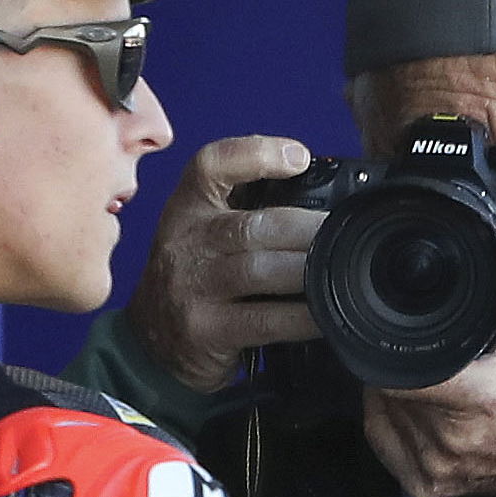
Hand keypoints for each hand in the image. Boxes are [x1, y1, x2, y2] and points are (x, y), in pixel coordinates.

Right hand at [126, 136, 327, 393]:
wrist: (151, 342)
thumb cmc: (192, 280)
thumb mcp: (202, 234)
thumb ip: (244, 214)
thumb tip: (319, 205)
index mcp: (187, 207)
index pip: (212, 165)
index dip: (257, 153)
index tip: (300, 157)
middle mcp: (185, 242)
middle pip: (251, 225)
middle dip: (306, 227)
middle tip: (344, 231)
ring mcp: (193, 288)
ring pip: (258, 270)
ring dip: (307, 269)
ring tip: (341, 269)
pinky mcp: (206, 330)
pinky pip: (263, 320)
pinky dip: (301, 317)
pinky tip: (325, 315)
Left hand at [358, 221, 495, 496]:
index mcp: (480, 399)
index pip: (402, 372)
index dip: (390, 347)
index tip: (395, 330)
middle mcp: (455, 439)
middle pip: (390, 386)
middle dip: (401, 363)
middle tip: (428, 352)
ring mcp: (439, 467)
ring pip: (384, 413)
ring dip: (395, 393)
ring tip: (432, 380)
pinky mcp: (429, 487)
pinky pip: (385, 442)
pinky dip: (392, 421)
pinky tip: (420, 407)